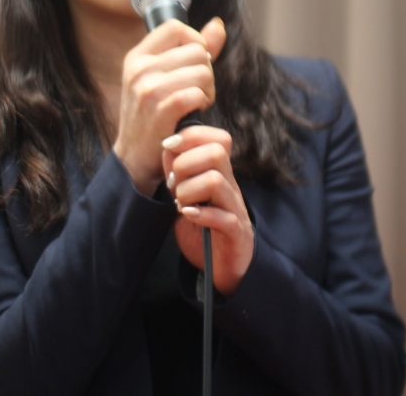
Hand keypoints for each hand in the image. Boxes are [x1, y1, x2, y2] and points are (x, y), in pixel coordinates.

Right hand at [112, 17, 226, 194]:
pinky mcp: (159, 109)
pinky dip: (203, 102)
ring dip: (208, 89)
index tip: (196, 64)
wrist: (134, 159)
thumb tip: (218, 25)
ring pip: (202, 71)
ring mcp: (147, 88)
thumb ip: (192, 50)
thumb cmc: (153, 117)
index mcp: (137, 56)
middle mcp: (139, 68)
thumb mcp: (162, 78)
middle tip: (198, 91)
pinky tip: (195, 112)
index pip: (175, 26)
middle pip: (196, 50)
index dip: (195, 41)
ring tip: (197, 103)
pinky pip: (196, 93)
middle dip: (206, 71)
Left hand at [163, 125, 253, 296]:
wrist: (221, 269)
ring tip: (180, 205)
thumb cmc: (202, 230)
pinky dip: (200, 215)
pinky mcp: (237, 233)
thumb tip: (168, 147)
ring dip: (188, 191)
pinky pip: (223, 217)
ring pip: (215, 181)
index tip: (168, 146)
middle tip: (173, 185)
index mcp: (221, 174)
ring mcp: (236, 209)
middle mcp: (231, 187)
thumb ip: (178, 173)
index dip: (191, 136)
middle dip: (185, 164)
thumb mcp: (185, 197)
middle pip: (217, 152)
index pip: (218, 138)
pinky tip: (188, 216)